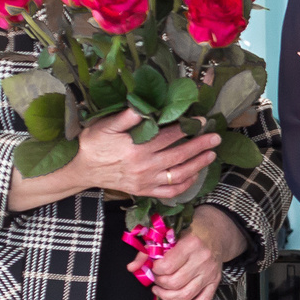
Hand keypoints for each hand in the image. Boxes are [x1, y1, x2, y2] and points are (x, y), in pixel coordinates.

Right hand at [82, 109, 218, 201]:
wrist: (83, 170)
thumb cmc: (94, 144)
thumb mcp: (105, 126)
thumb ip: (126, 117)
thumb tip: (143, 107)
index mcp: (137, 149)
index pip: (169, 137)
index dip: (187, 128)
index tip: (203, 121)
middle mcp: (145, 167)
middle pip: (179, 155)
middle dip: (200, 146)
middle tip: (216, 137)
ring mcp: (146, 181)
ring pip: (179, 175)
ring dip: (198, 165)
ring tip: (211, 155)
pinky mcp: (144, 191)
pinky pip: (170, 192)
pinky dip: (185, 186)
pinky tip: (195, 176)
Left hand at [131, 206, 244, 299]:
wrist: (217, 232)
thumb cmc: (191, 230)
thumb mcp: (169, 233)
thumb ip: (148, 250)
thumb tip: (132, 268)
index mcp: (191, 244)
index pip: (167, 267)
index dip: (155, 270)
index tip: (153, 266)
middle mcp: (202, 260)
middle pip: (174, 282)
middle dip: (159, 283)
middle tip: (156, 278)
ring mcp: (210, 273)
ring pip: (186, 294)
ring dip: (168, 296)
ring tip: (159, 290)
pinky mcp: (215, 282)